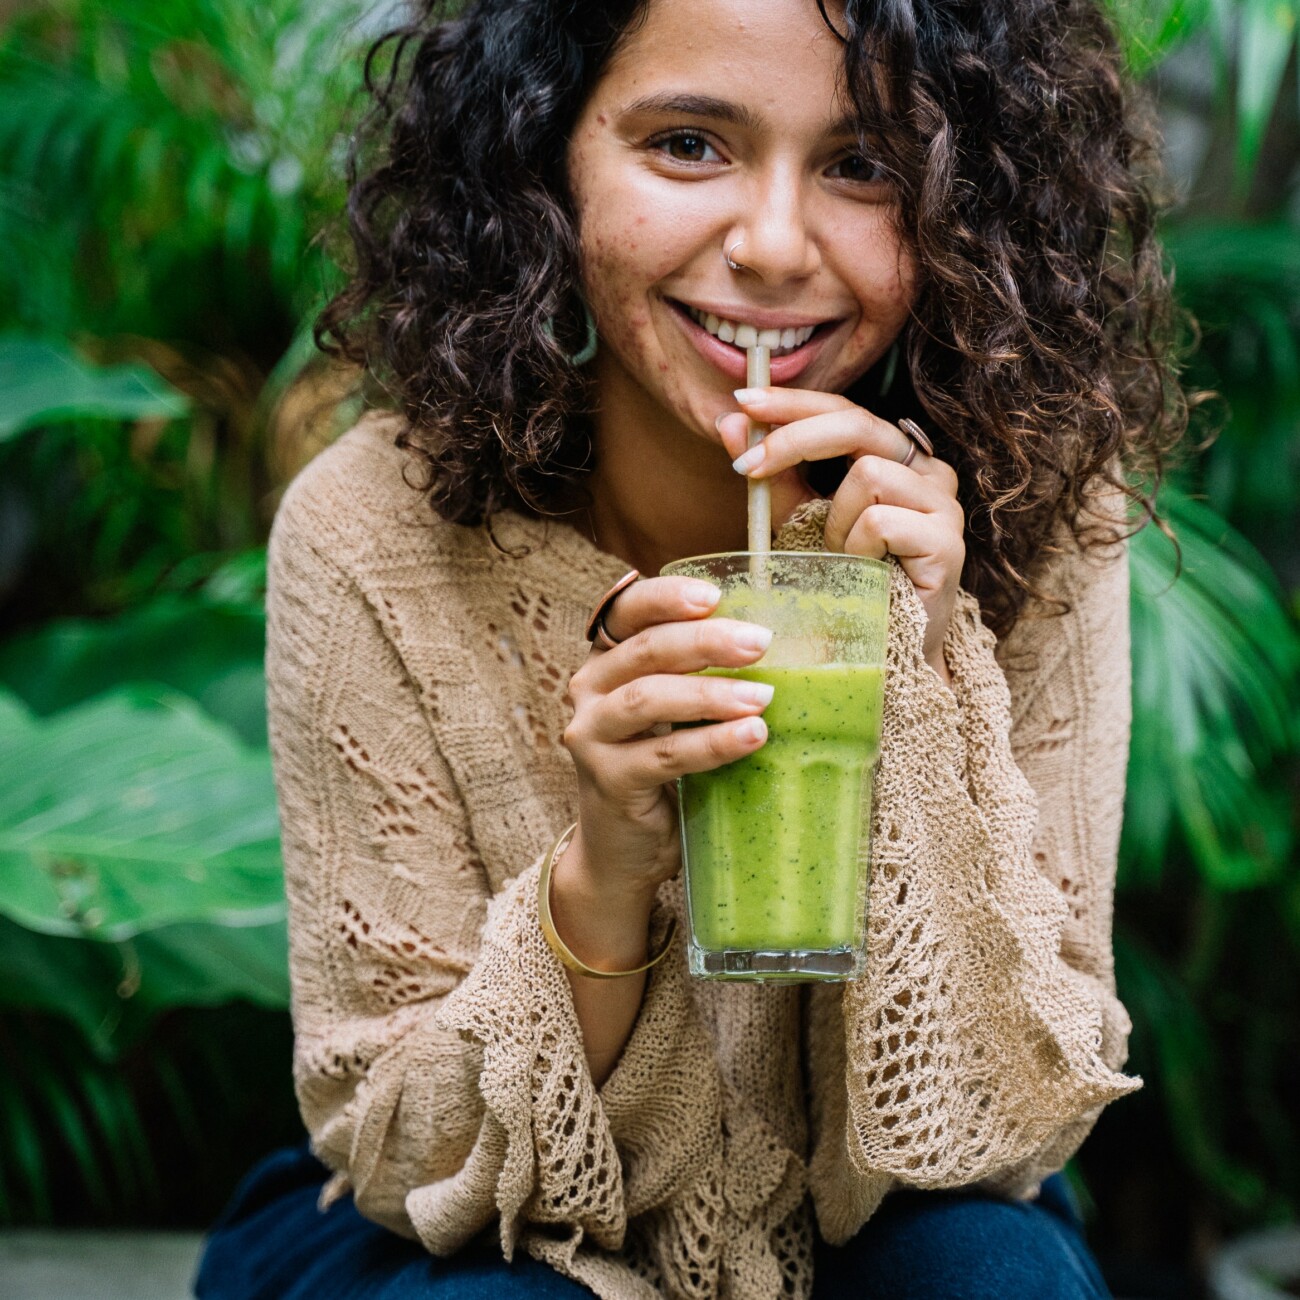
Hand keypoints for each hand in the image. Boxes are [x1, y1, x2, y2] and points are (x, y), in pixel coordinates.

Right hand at [562, 576, 774, 896]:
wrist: (623, 852)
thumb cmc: (664, 771)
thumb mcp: (680, 715)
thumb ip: (707, 678)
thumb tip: (800, 646)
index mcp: (607, 661)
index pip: (627, 612)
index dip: (666, 597)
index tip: (714, 595)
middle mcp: (589, 690)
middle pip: (644, 650)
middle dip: (705, 641)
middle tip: (760, 642)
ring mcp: (591, 735)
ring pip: (648, 699)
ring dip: (710, 693)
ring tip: (763, 696)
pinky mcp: (607, 780)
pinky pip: (663, 755)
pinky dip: (710, 743)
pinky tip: (750, 736)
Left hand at [718, 388, 964, 677]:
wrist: (882, 652)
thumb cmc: (843, 583)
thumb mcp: (797, 520)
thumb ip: (772, 473)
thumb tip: (730, 419)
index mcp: (895, 457)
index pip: (845, 409)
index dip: (794, 402)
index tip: (743, 400)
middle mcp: (927, 470)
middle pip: (858, 424)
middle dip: (793, 440)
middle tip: (747, 468)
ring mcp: (943, 504)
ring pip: (867, 474)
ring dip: (834, 520)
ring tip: (839, 557)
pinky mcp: (948, 541)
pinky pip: (881, 520)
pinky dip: (856, 547)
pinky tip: (863, 572)